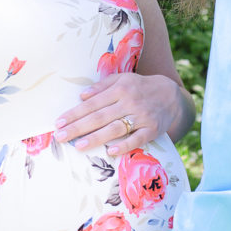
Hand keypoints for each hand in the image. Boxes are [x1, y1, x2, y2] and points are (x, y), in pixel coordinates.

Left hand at [55, 72, 179, 155]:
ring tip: (78, 146)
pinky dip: (124, 145)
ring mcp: (142, 117)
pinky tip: (110, 151)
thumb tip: (82, 96)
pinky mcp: (152, 130)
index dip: (75, 113)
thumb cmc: (140, 87)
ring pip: (116, 128)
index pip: (93, 103)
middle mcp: (130, 102)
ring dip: (96, 138)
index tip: (59, 122)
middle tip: (61, 136)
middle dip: (78, 127)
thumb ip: (102, 86)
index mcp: (120, 88)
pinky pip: (137, 139)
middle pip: (100, 117)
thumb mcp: (122, 79)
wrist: (171, 95)